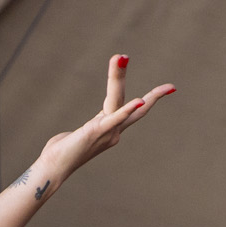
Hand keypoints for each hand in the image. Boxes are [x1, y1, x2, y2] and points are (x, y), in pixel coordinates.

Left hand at [30, 56, 174, 193]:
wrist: (53, 169)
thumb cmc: (61, 155)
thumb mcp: (75, 138)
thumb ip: (82, 133)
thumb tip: (74, 135)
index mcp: (110, 129)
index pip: (133, 110)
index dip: (151, 98)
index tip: (171, 87)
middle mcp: (114, 131)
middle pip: (128, 101)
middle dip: (135, 81)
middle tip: (134, 59)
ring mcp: (108, 132)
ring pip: (117, 100)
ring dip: (117, 77)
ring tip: (121, 57)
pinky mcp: (97, 132)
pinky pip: (115, 118)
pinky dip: (128, 109)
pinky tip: (139, 102)